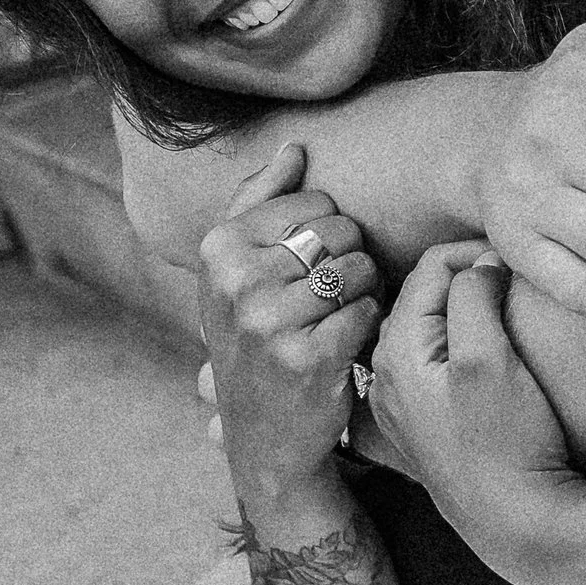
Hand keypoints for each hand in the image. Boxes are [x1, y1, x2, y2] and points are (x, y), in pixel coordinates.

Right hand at [196, 143, 382, 541]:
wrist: (265, 438)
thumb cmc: (257, 342)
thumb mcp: (238, 274)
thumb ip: (261, 203)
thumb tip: (296, 146)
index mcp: (217, 250)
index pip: (311, 200)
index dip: (328, 230)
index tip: (308, 267)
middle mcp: (236, 282)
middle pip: (340, 231)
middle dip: (350, 258)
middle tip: (330, 297)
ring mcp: (269, 322)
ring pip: (359, 268)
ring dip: (364, 292)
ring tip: (338, 317)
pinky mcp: (308, 358)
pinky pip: (368, 310)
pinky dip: (369, 324)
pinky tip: (348, 343)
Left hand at [354, 242, 584, 584]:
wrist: (521, 527)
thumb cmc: (507, 444)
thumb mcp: (488, 357)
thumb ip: (473, 295)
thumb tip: (480, 262)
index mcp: (395, 351)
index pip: (431, 267)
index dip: (478, 251)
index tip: (519, 259)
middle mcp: (386, 375)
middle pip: (426, 296)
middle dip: (469, 278)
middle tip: (518, 280)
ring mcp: (403, 405)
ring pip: (431, 329)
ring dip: (466, 312)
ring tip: (509, 310)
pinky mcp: (425, 427)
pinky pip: (436, 364)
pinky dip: (460, 345)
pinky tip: (490, 352)